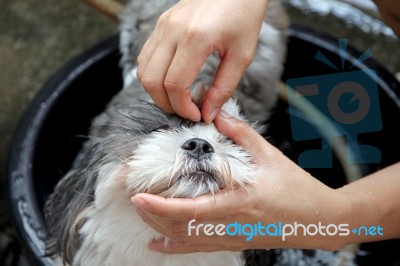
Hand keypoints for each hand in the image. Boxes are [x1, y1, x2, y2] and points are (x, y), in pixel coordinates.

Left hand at [131, 110, 350, 252]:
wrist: (320, 220)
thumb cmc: (297, 189)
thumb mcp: (270, 156)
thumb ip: (242, 134)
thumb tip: (218, 114)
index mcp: (239, 203)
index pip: (191, 213)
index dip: (162, 208)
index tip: (140, 199)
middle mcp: (230, 226)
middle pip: (181, 230)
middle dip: (153, 217)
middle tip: (134, 198)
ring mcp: (231, 238)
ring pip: (185, 242)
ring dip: (160, 228)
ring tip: (142, 213)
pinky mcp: (233, 242)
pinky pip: (198, 248)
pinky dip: (173, 247)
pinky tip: (157, 243)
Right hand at [136, 0, 268, 122]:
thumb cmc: (244, 13)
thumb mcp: (242, 55)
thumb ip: (224, 88)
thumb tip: (208, 113)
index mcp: (195, 38)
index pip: (174, 85)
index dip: (183, 107)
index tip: (197, 115)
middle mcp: (172, 31)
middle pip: (152, 81)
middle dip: (166, 104)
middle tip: (185, 111)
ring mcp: (163, 25)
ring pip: (143, 70)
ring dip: (157, 91)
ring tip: (178, 99)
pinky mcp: (161, 24)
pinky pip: (146, 57)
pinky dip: (154, 75)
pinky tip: (172, 81)